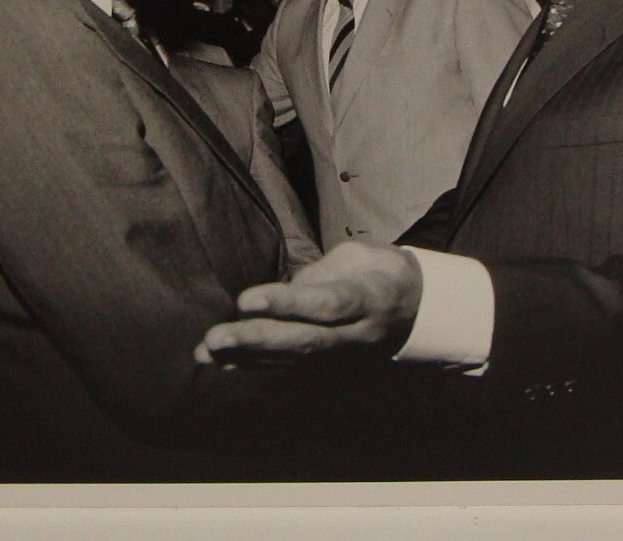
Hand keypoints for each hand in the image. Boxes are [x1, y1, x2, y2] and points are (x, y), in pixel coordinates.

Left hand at [195, 241, 422, 364]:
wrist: (416, 311)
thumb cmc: (381, 271)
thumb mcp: (361, 256)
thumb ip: (323, 272)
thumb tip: (284, 293)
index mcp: (371, 297)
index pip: (326, 304)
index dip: (286, 304)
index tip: (246, 300)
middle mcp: (358, 334)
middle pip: (305, 341)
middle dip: (257, 339)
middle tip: (215, 338)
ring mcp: (346, 356)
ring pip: (294, 359)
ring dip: (248, 356)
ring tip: (207, 350)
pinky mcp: (333, 366)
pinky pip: (291, 366)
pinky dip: (255, 364)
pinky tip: (221, 361)